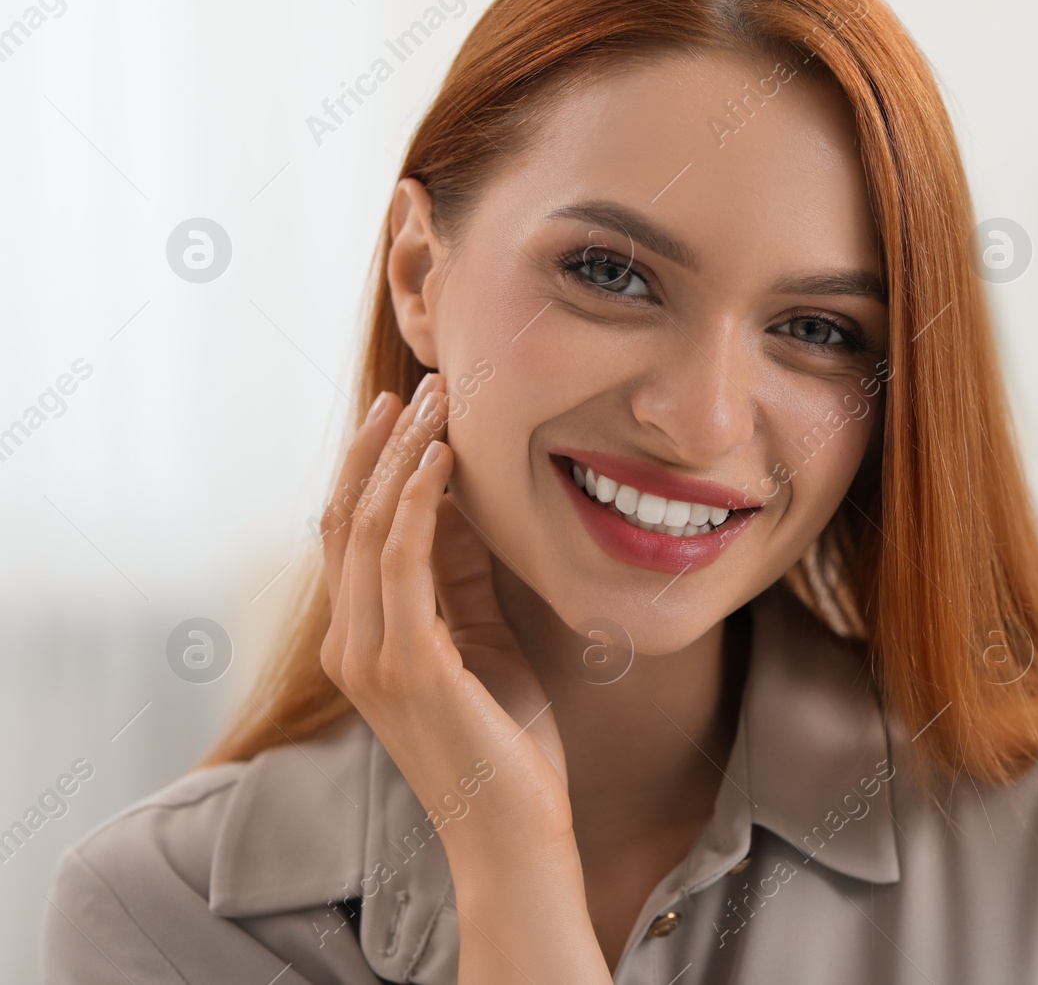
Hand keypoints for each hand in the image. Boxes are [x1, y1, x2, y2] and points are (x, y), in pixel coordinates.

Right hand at [319, 372, 568, 842]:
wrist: (514, 830)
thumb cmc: (507, 740)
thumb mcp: (482, 638)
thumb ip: (461, 578)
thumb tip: (460, 503)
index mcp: (362, 640)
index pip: (353, 533)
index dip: (377, 466)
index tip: (412, 408)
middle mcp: (349, 644)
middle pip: (346, 518)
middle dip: (382, 444)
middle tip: (421, 385)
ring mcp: (369, 655)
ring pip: (367, 527)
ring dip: (402, 455)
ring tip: (437, 400)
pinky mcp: (406, 664)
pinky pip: (401, 560)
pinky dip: (418, 499)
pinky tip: (444, 457)